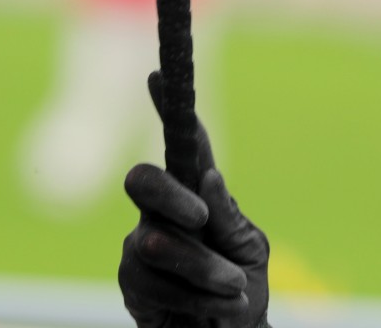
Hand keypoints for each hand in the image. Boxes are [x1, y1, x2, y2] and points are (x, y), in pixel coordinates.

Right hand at [118, 72, 269, 327]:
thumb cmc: (242, 289)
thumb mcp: (249, 248)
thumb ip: (227, 216)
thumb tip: (209, 174)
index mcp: (198, 195)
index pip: (182, 147)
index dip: (166, 108)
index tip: (156, 75)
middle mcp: (164, 214)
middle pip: (142, 181)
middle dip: (169, 196)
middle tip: (199, 219)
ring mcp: (141, 246)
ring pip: (155, 240)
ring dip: (203, 268)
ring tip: (231, 286)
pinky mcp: (131, 284)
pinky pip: (151, 282)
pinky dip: (195, 297)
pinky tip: (216, 307)